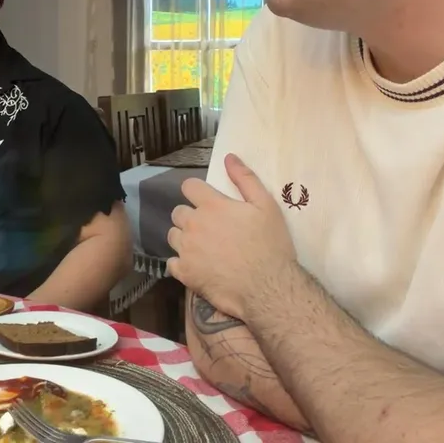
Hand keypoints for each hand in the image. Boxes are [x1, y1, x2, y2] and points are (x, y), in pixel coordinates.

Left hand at [167, 153, 295, 320]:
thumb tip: (229, 157)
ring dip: (184, 238)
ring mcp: (186, 250)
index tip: (208, 202)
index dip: (197, 192)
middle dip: (190, 216)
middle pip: (178, 212)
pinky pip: (172, 263)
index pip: (188, 187)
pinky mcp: (184, 273)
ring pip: (173, 236)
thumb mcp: (266, 206)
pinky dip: (181, 263)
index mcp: (211, 205)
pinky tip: (197, 266)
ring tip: (203, 248)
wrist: (268, 287)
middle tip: (210, 228)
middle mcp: (193, 224)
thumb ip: (245, 179)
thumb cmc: (271, 245)